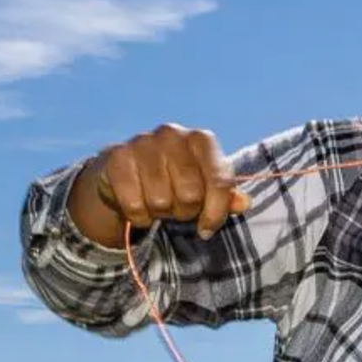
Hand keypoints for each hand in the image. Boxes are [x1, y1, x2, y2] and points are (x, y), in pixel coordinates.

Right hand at [73, 124, 245, 247]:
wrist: (123, 173)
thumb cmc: (172, 180)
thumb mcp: (203, 186)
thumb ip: (225, 196)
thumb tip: (244, 203)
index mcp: (201, 139)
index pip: (220, 181)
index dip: (216, 211)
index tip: (207, 228)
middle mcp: (172, 134)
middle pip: (190, 194)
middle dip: (185, 212)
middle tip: (176, 208)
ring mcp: (143, 142)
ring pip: (161, 201)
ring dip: (160, 213)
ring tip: (157, 203)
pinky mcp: (117, 157)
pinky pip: (135, 204)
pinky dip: (138, 215)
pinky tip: (138, 206)